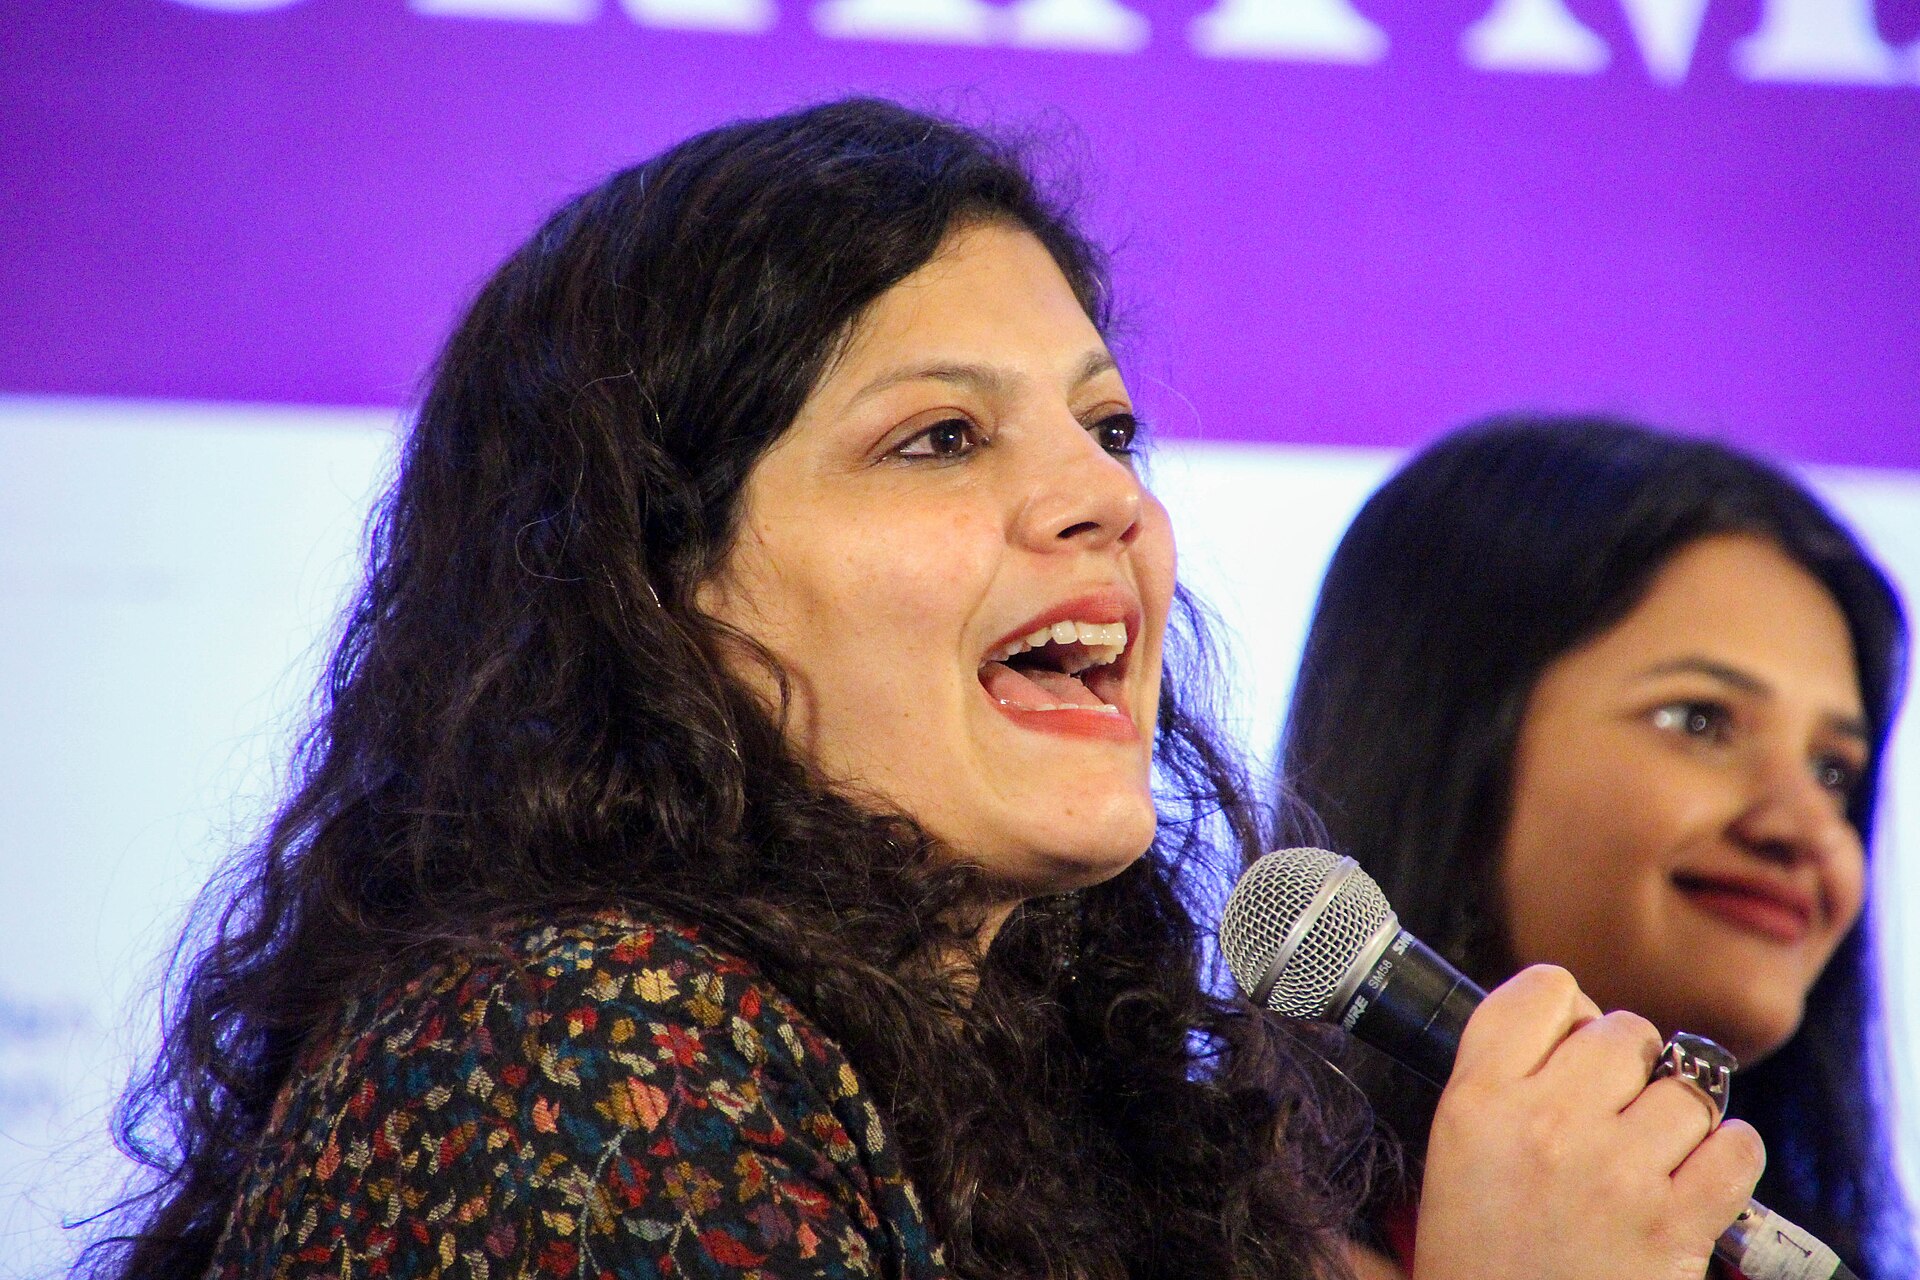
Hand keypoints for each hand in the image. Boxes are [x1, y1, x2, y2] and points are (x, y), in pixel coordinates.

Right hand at [1413, 965, 1764, 1279]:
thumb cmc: (1479, 1259)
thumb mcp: (1452, 1153)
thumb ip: (1497, 1078)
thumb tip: (1566, 1020)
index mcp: (1477, 1099)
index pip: (1542, 989)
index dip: (1567, 1010)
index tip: (1570, 1042)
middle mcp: (1546, 1122)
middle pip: (1624, 1030)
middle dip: (1630, 1061)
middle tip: (1615, 1106)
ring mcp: (1616, 1170)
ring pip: (1687, 1088)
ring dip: (1681, 1115)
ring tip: (1655, 1150)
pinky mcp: (1677, 1222)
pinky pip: (1737, 1146)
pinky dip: (1729, 1156)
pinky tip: (1698, 1177)